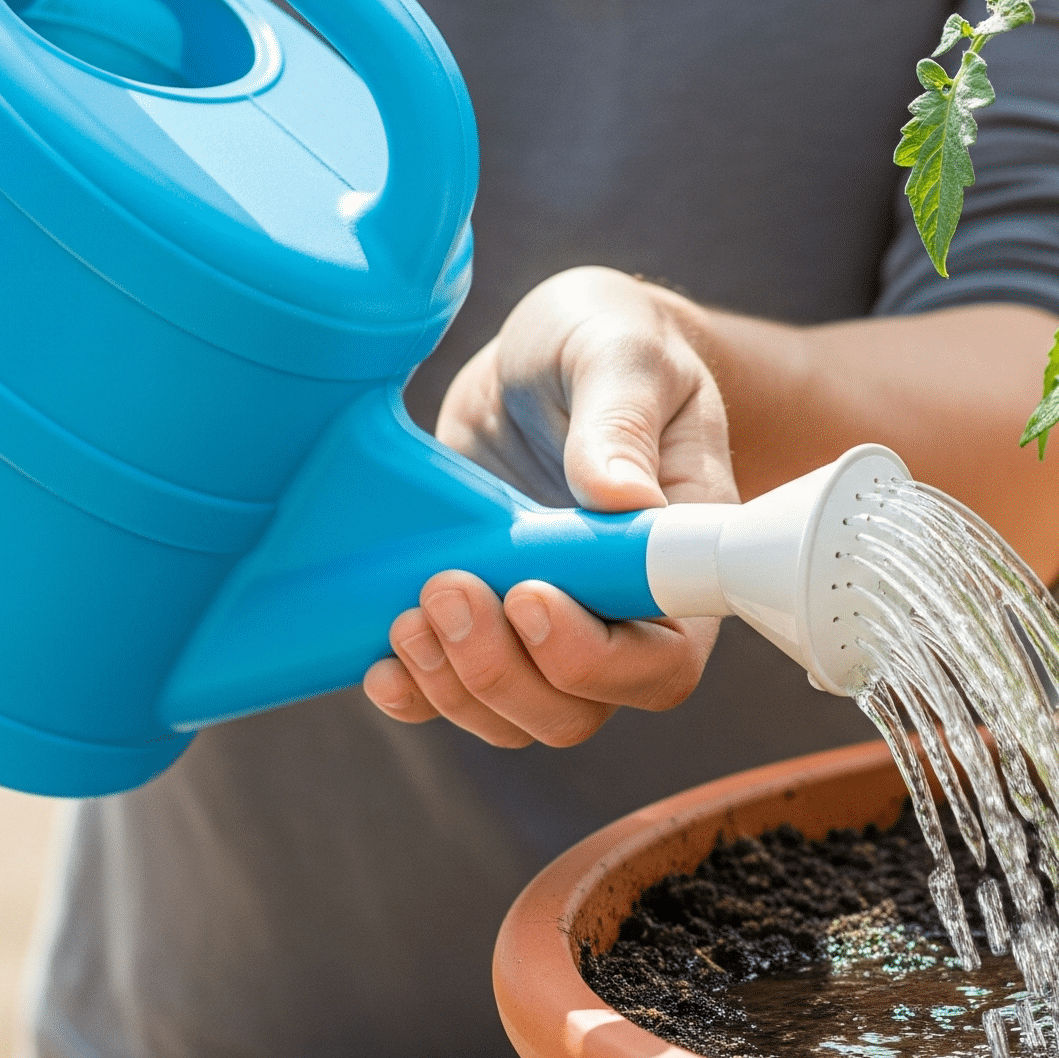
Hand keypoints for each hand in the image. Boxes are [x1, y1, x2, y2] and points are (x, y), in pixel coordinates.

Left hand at [362, 267, 733, 748]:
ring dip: (455, 685)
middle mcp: (623, 613)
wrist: (550, 351)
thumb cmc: (611, 341)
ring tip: (410, 611)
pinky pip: (455, 697)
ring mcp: (550, 623)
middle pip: (579, 708)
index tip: (527, 591)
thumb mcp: (620, 351)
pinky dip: (417, 696)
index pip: (663, 661)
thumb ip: (621, 418)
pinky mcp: (485, 617)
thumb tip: (618, 496)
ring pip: (516, 715)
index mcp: (676, 560)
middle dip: (503, 672)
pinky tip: (381, 661)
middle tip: (446, 587)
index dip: (595, 659)